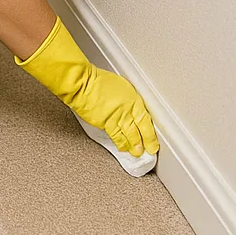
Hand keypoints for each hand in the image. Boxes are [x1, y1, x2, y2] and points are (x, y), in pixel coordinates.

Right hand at [17, 18, 159, 156]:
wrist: (82, 84)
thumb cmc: (97, 81)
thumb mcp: (121, 86)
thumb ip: (129, 99)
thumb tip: (132, 107)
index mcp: (134, 100)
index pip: (147, 121)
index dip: (151, 134)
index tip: (153, 142)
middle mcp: (128, 111)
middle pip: (140, 132)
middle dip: (145, 143)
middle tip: (148, 152)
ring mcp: (117, 119)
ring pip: (129, 137)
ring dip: (133, 146)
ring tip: (136, 153)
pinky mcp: (105, 124)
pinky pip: (116, 137)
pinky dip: (120, 143)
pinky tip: (122, 147)